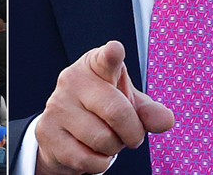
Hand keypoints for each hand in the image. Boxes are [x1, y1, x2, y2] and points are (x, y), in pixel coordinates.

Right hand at [35, 41, 173, 174]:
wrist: (63, 133)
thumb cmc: (101, 112)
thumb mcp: (128, 105)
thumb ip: (149, 111)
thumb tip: (165, 120)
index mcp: (95, 66)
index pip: (105, 59)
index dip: (111, 55)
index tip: (115, 50)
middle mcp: (72, 80)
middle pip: (116, 112)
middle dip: (132, 133)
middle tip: (130, 136)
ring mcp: (56, 106)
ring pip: (103, 139)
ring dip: (113, 149)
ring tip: (104, 139)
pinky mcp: (47, 132)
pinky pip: (87, 158)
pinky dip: (98, 163)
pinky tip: (91, 151)